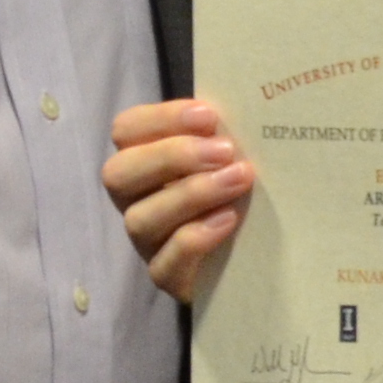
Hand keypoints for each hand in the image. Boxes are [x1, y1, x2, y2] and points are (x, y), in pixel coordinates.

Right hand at [102, 100, 251, 301]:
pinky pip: (164, 263)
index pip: (126, 130)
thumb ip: (227, 135)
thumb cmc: (243, 194)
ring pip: (141, 218)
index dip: (161, 119)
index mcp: (146, 161)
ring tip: (239, 179)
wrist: (263, 259)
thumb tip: (249, 104)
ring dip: (191, 194)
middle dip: (171, 156)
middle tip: (225, 150)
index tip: (209, 116)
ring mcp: (149, 242)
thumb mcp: (235, 158)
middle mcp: (137, 200)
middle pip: (119, 173)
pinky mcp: (169, 278)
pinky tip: (228, 220)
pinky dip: (194, 238)